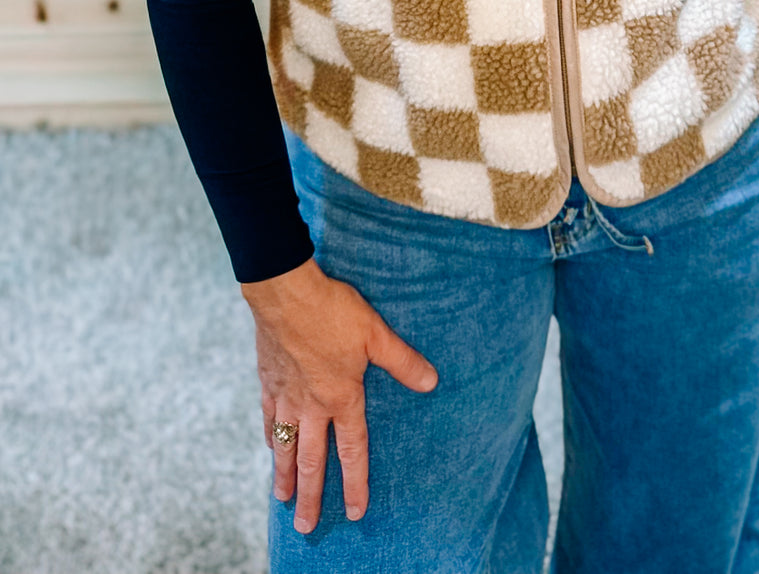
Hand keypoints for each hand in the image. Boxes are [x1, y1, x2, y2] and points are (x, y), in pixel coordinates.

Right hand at [241, 257, 438, 533]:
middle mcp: (311, 405)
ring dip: (285, 474)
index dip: (356, 483)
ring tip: (282, 499)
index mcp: (341, 398)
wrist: (285, 292)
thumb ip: (403, 362)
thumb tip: (431, 382)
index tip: (355, 512)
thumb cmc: (334, 311)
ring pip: (285, 445)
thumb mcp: (377, 334)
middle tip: (306, 527)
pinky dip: (269, 436)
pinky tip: (270, 446)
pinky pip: (267, 416)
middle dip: (311, 497)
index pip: (352, 450)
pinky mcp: (268, 379)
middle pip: (312, 461)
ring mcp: (286, 394)